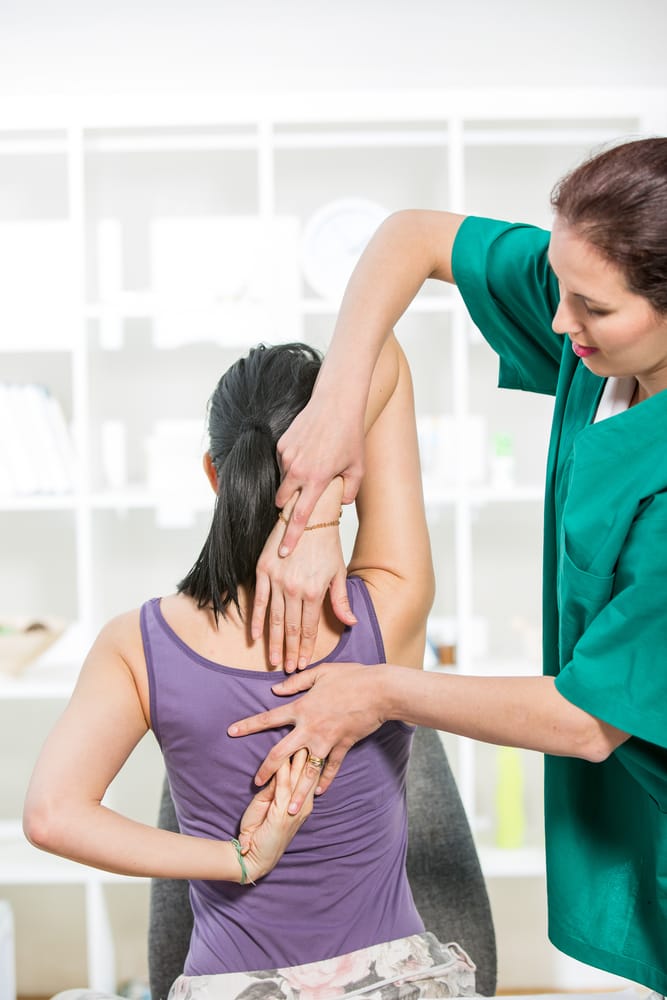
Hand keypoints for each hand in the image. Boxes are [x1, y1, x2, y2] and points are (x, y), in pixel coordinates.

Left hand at [228, 662, 386, 813]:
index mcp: (302, 708)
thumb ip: (296, 682)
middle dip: (267, 770)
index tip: (231, 732)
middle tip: (255, 784)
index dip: (248, 725)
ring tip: (289, 810)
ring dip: (297, 792)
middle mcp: (310, 729)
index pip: (269, 719)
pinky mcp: (343, 747)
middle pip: (281, 753)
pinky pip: (332, 768)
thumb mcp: (320, 672)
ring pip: (307, 771)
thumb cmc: (351, 677)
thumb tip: (275, 689)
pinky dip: (326, 781)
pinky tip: (318, 794)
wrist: (379, 691)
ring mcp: (327, 741)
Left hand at [237, 749, 313, 881]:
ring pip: (299, 777)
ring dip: (299, 758)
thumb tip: (278, 770)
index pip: (308, 775)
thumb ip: (274, 788)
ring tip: (301, 740)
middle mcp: (303, 805)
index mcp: (302, 803)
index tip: (311, 739)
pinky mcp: (283, 812)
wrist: (253, 858)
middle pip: (308, 774)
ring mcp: (295, 809)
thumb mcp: (267, 804)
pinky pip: (284, 786)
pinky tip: (285, 758)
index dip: (309, 757)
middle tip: (313, 734)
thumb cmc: (259, 831)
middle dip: (310, 753)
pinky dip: (284, 771)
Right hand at [252, 511, 355, 671]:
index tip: (304, 663)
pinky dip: (257, 620)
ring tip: (274, 662)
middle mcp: (294, 588)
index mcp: (314, 591)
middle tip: (289, 671)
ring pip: (275, 619)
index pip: (309, 627)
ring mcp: (276, 580)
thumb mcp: (338, 572)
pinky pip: (259, 601)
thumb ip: (340, 601)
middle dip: (291, 652)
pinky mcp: (262, 570)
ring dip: (274, 643)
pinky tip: (255, 637)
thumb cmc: (326, 544)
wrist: (309, 515)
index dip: (307, 648)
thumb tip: (350, 623)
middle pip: (292, 628)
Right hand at [275, 387, 365, 555]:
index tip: (283, 553)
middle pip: (283, 501)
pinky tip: (308, 452)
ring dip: (293, 482)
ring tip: (313, 467)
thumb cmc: (350, 436)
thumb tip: (341, 503)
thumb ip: (349, 491)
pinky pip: (282, 462)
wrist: (336, 402)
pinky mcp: (281, 444)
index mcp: (317, 480)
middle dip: (288, 506)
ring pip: (283, 480)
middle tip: (301, 501)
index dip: (291, 537)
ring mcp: (286, 456)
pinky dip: (292, 464)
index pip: (299, 517)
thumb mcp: (358, 467)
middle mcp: (297, 470)